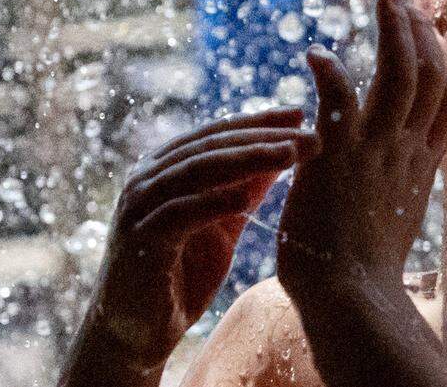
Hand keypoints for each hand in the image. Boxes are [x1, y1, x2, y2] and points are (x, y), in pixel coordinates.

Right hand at [75, 108, 316, 373]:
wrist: (138, 333)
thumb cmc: (183, 275)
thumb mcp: (225, 224)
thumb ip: (247, 187)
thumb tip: (287, 150)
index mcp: (166, 167)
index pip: (219, 133)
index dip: (260, 121)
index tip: (301, 114)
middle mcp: (147, 179)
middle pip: (212, 145)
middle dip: (263, 137)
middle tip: (308, 135)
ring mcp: (138, 208)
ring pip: (196, 170)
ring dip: (246, 160)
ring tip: (289, 155)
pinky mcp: (138, 242)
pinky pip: (178, 214)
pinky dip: (211, 203)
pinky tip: (245, 199)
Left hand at [276, 0, 446, 292]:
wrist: (351, 298)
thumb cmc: (366, 265)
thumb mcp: (402, 211)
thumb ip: (405, 176)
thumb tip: (408, 160)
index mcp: (423, 163)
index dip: (440, 57)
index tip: (425, 30)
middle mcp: (407, 150)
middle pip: (430, 75)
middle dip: (420, 31)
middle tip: (398, 0)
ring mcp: (376, 152)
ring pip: (400, 75)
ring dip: (394, 32)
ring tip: (383, 1)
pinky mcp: (336, 158)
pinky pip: (340, 100)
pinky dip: (330, 71)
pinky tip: (314, 55)